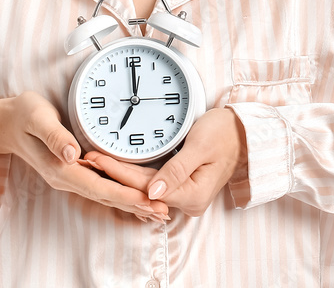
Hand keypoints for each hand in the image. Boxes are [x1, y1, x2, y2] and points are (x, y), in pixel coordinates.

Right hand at [0, 91, 168, 220]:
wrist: (5, 123)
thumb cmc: (22, 116)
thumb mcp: (36, 118)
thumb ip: (55, 136)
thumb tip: (72, 154)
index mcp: (60, 168)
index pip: (99, 186)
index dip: (125, 195)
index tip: (148, 201)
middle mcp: (65, 177)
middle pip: (106, 196)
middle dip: (135, 205)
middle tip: (163, 211)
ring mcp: (68, 176)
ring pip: (105, 194)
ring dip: (130, 202)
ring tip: (155, 210)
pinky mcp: (71, 170)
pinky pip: (100, 186)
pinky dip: (119, 194)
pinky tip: (132, 197)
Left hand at [84, 107, 246, 217]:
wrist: (244, 133)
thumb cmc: (225, 134)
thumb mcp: (200, 146)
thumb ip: (176, 170)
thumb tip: (153, 191)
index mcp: (192, 195)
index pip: (147, 187)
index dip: (120, 172)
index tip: (98, 159)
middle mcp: (188, 200)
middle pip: (143, 189)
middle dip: (115, 173)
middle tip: (89, 158)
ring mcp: (185, 195)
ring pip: (146, 186)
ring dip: (122, 174)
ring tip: (96, 161)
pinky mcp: (182, 186)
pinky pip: (154, 182)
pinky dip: (135, 174)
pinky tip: (117, 166)